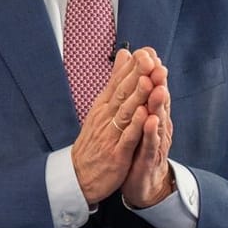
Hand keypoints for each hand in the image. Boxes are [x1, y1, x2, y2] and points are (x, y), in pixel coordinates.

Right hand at [70, 48, 160, 205]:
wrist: (78, 176)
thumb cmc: (94, 142)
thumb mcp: (101, 108)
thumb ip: (115, 82)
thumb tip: (124, 56)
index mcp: (103, 107)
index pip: (118, 82)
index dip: (132, 67)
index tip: (146, 51)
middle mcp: (105, 117)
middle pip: (122, 93)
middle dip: (137, 75)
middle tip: (149, 59)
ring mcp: (110, 135)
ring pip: (126, 113)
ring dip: (138, 97)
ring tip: (148, 81)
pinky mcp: (116, 153)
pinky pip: (127, 138)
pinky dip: (136, 126)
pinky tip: (145, 115)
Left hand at [121, 73, 174, 208]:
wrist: (142, 182)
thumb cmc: (140, 147)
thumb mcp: (138, 119)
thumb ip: (138, 96)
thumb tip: (133, 73)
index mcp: (153, 114)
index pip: (153, 90)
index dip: (151, 73)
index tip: (149, 53)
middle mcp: (158, 125)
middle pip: (159, 102)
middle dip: (159, 84)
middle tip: (158, 66)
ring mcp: (156, 142)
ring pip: (158, 120)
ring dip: (158, 105)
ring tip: (159, 89)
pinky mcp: (150, 159)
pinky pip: (151, 144)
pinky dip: (151, 132)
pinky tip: (150, 121)